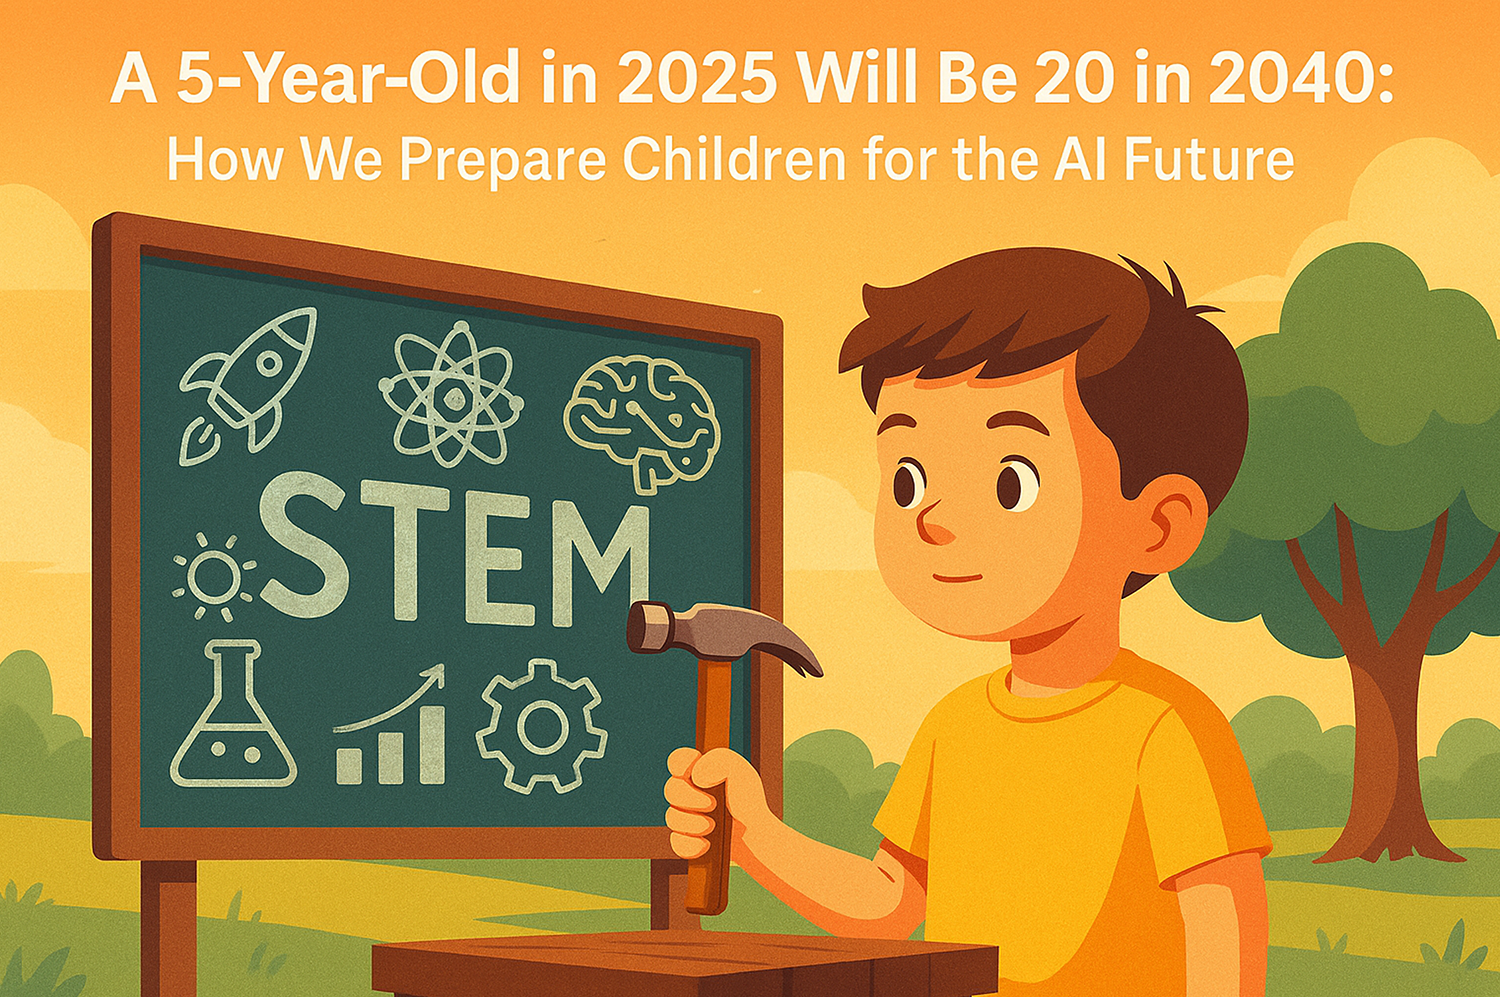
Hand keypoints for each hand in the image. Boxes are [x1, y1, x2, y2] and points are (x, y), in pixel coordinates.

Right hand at [663, 746, 771, 860]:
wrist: (755, 833)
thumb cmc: (747, 799)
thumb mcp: (740, 770)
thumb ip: (719, 761)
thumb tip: (696, 776)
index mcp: (698, 771)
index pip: (677, 760)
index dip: (679, 763)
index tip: (690, 772)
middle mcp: (688, 792)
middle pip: (670, 790)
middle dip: (690, 798)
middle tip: (712, 805)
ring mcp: (685, 817)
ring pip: (671, 818)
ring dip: (692, 822)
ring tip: (712, 825)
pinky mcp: (687, 841)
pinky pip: (676, 843)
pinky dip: (690, 844)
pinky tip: (706, 844)